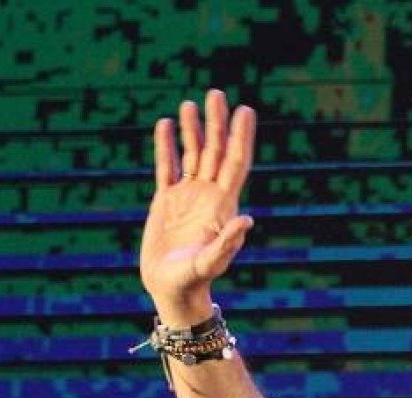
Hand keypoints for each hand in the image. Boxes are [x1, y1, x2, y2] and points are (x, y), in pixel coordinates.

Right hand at [138, 89, 257, 326]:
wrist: (171, 290)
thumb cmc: (193, 281)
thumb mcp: (210, 262)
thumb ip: (227, 242)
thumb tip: (246, 220)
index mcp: (222, 205)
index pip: (235, 163)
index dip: (241, 136)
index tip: (245, 110)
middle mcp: (207, 196)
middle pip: (216, 151)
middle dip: (217, 122)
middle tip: (216, 93)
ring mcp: (187, 196)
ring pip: (192, 154)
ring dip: (192, 129)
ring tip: (190, 103)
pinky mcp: (166, 201)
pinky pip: (166, 167)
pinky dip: (166, 146)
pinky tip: (165, 125)